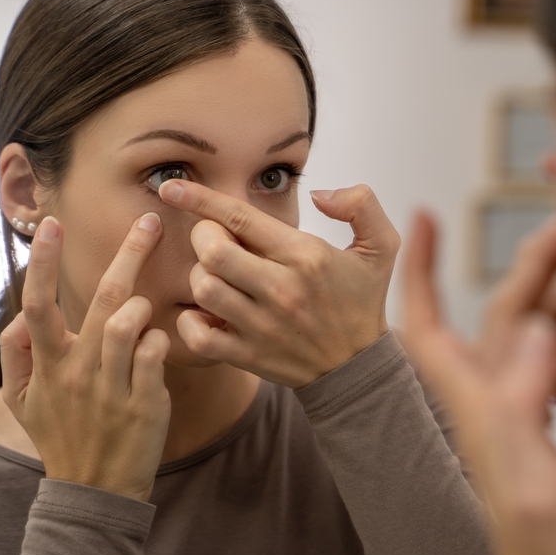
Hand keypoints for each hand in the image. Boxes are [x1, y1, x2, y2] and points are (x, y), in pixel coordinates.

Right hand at [0, 214, 171, 501]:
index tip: (52, 224)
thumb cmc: (62, 437)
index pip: (38, 304)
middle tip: (149, 223)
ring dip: (142, 305)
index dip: (45, 262)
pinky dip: (160, 339)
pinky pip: (156, 355)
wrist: (94, 491)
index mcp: (48, 365)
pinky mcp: (144, 403)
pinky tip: (159, 342)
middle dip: (128, 254)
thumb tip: (21, 318)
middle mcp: (78, 371)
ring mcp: (112, 387)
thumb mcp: (24, 403)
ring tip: (144, 305)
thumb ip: (18, 355)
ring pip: (127, 325)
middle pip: (102, 300)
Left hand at [157, 180, 398, 388]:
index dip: (200, 199)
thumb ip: (361, 204)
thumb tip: (320, 194)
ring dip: (199, 275)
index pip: (241, 219)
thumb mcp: (382, 246)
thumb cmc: (363, 300)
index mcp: (306, 257)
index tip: (173, 187)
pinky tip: (205, 311)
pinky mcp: (248, 355)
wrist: (358, 367)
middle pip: (212, 252)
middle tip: (213, 237)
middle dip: (201, 235)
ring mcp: (262, 326)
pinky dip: (189, 321)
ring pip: (202, 289)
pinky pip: (197, 335)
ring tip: (215, 273)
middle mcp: (281, 290)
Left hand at [402, 212, 555, 554]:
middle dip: (519, 265)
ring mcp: (516, 421)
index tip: (418, 218)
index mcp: (479, 410)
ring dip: (542, 291)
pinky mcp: (544, 436)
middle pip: (491, 317)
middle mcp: (489, 407)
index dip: (419, 269)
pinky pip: (547, 366)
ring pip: (522, 337)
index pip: (429, 325)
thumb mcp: (537, 481)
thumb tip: (539, 333)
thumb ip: (528, 408)